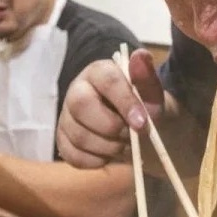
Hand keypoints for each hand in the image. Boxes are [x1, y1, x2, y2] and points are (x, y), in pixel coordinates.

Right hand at [56, 48, 164, 168]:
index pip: (106, 79)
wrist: (141, 132)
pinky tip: (110, 154)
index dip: (124, 101)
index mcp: (100, 72)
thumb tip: (141, 56)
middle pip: (81, 105)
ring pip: (79, 135)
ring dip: (109, 148)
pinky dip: (97, 160)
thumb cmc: (146, 109)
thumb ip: (147, 80)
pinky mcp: (62, 140)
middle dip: (111, 127)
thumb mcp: (154, 96)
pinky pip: (73, 155)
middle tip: (132, 136)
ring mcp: (67, 116)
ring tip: (126, 145)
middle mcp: (77, 89)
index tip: (142, 123)